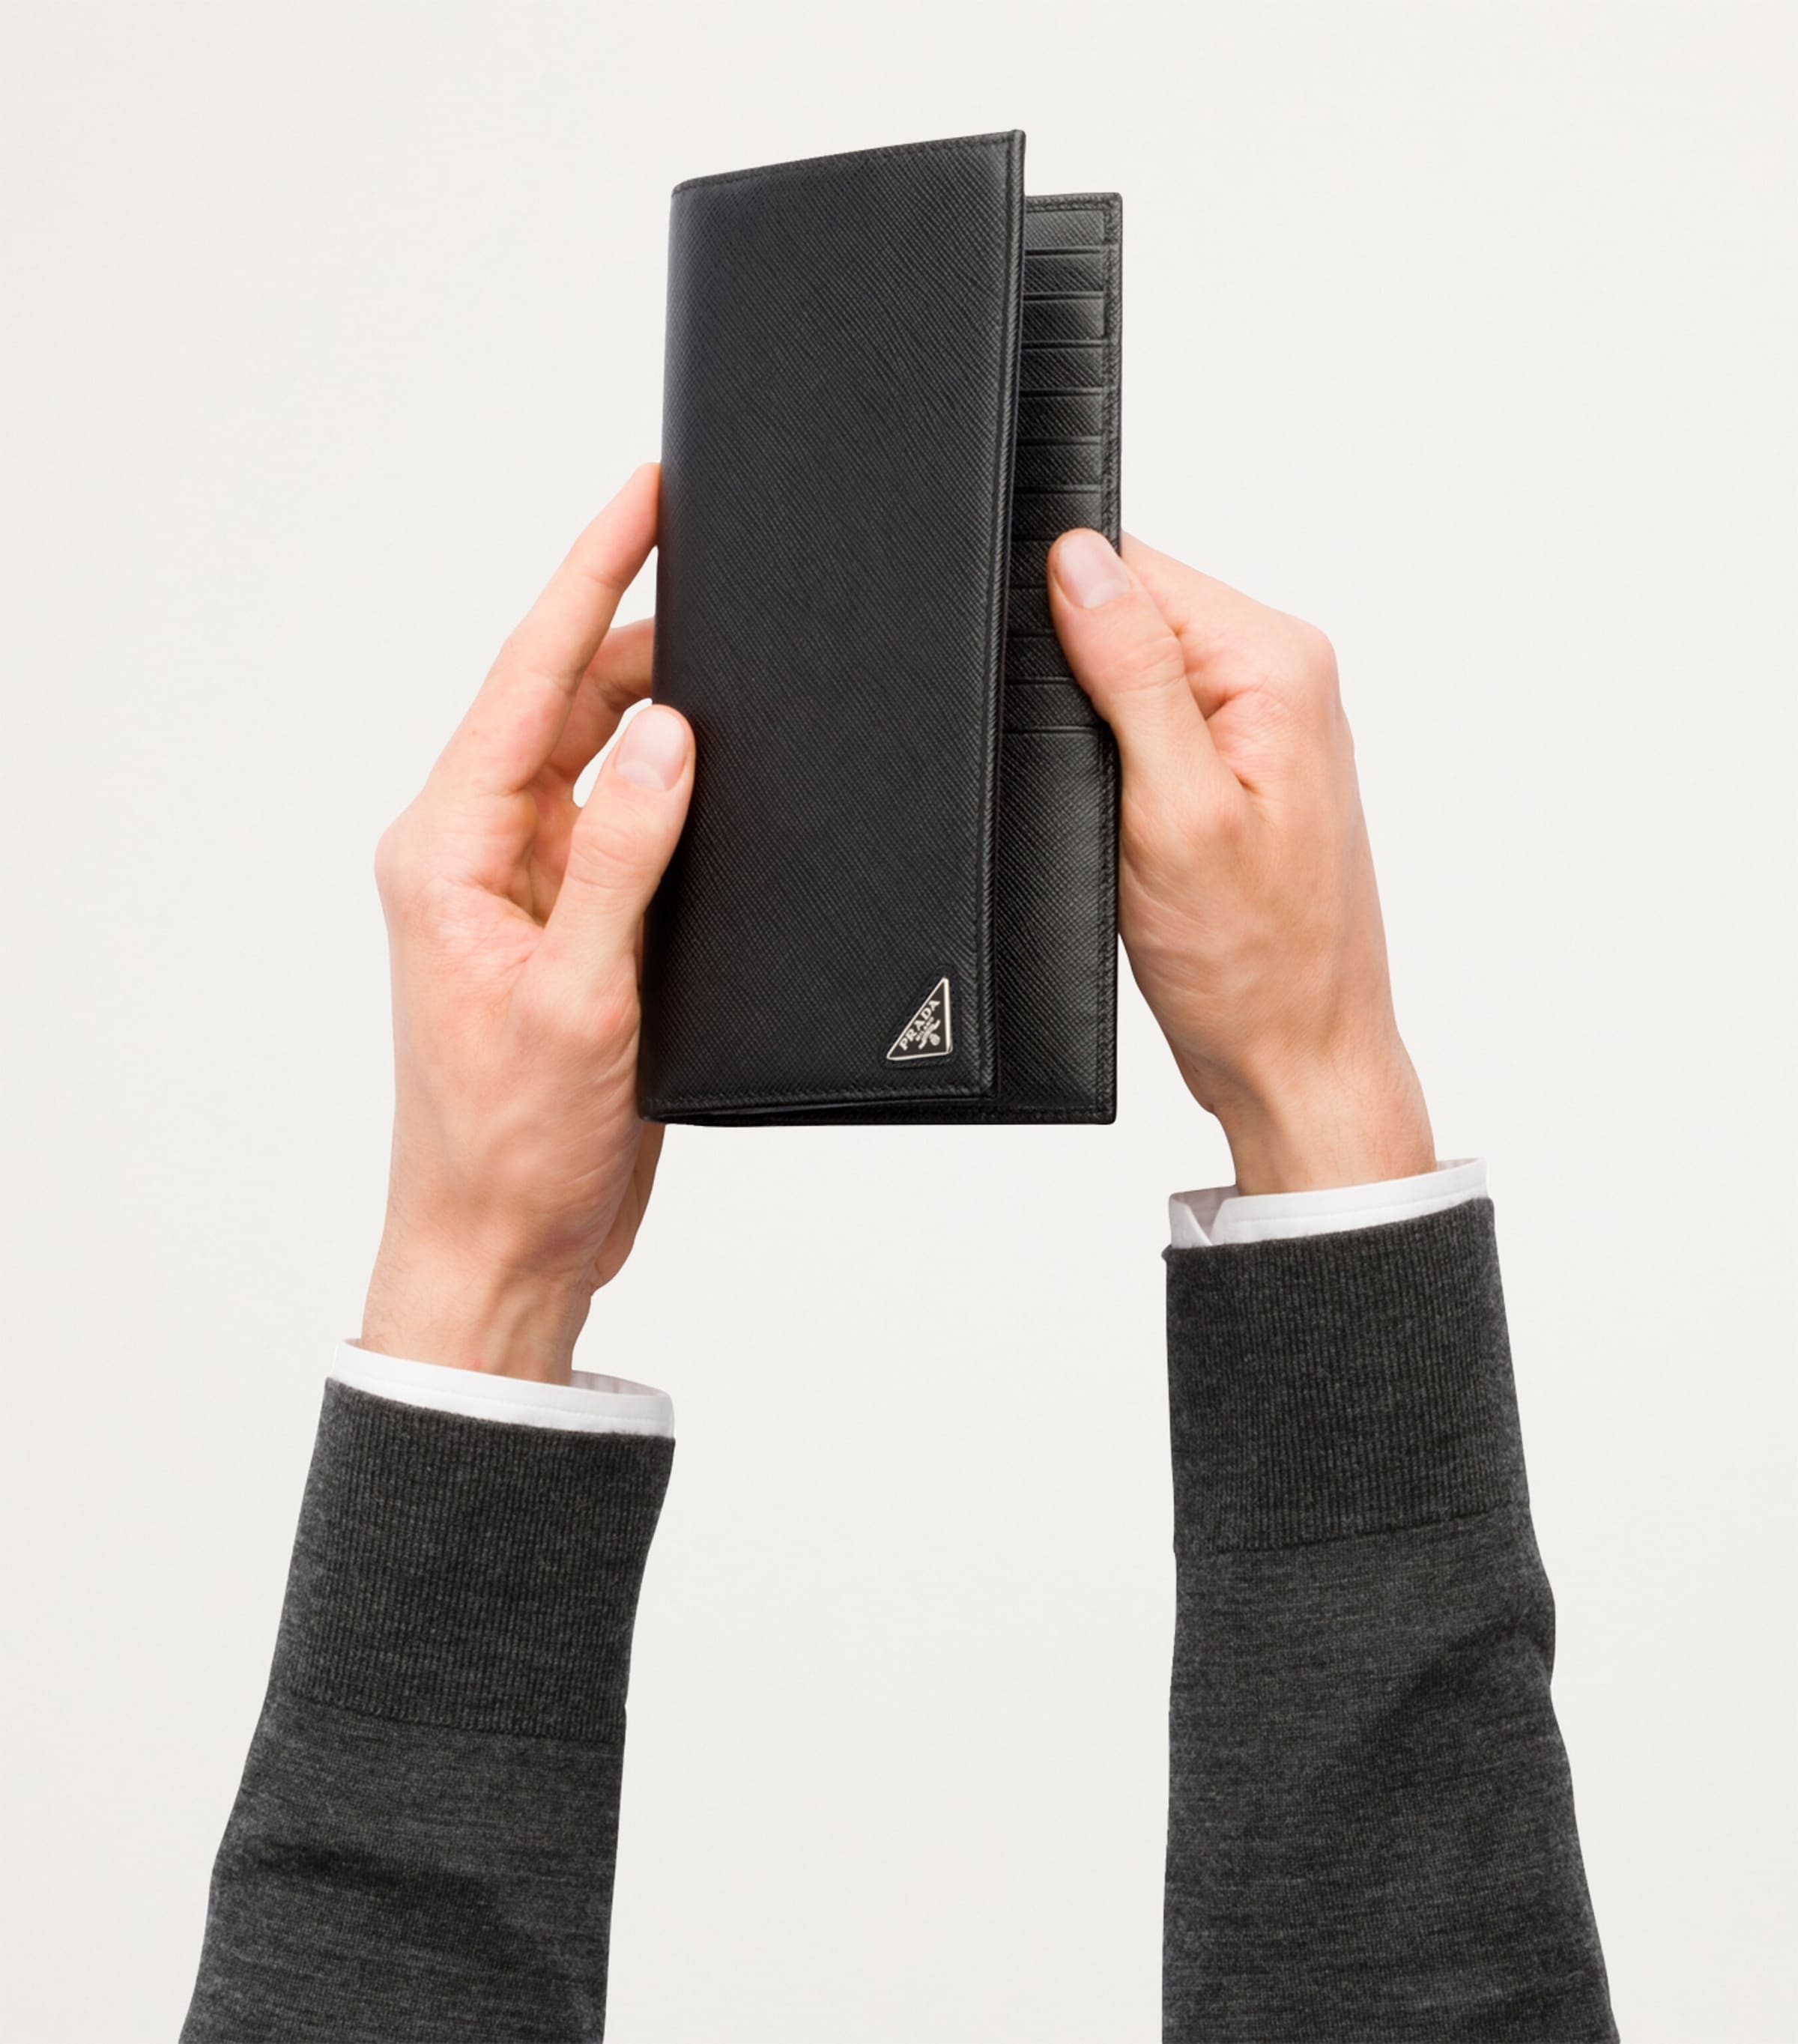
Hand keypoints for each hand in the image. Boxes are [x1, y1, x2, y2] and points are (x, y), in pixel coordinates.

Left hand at [361, 465, 691, 1381]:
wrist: (506, 1244)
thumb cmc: (510, 1143)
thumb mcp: (574, 997)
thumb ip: (617, 856)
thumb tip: (663, 733)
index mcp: (450, 850)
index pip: (524, 682)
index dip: (587, 579)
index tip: (642, 497)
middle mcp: (481, 853)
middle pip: (562, 705)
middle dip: (638, 632)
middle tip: (726, 568)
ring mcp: (526, 890)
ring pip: (598, 762)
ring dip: (662, 718)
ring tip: (746, 663)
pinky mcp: (570, 930)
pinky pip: (624, 831)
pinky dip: (676, 797)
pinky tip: (730, 778)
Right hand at [1048, 529, 1433, 1195]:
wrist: (1295, 1058)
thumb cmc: (1253, 962)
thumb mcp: (1175, 810)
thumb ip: (1132, 674)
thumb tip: (1081, 560)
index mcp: (1276, 664)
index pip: (1137, 566)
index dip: (1065, 609)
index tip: (1050, 691)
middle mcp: (1280, 679)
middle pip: (1134, 613)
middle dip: (1079, 678)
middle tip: (1094, 777)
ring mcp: (1262, 727)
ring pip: (1133, 674)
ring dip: (1097, 730)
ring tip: (1117, 811)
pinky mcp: (1237, 771)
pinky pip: (1151, 726)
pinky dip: (1117, 766)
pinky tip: (1124, 822)